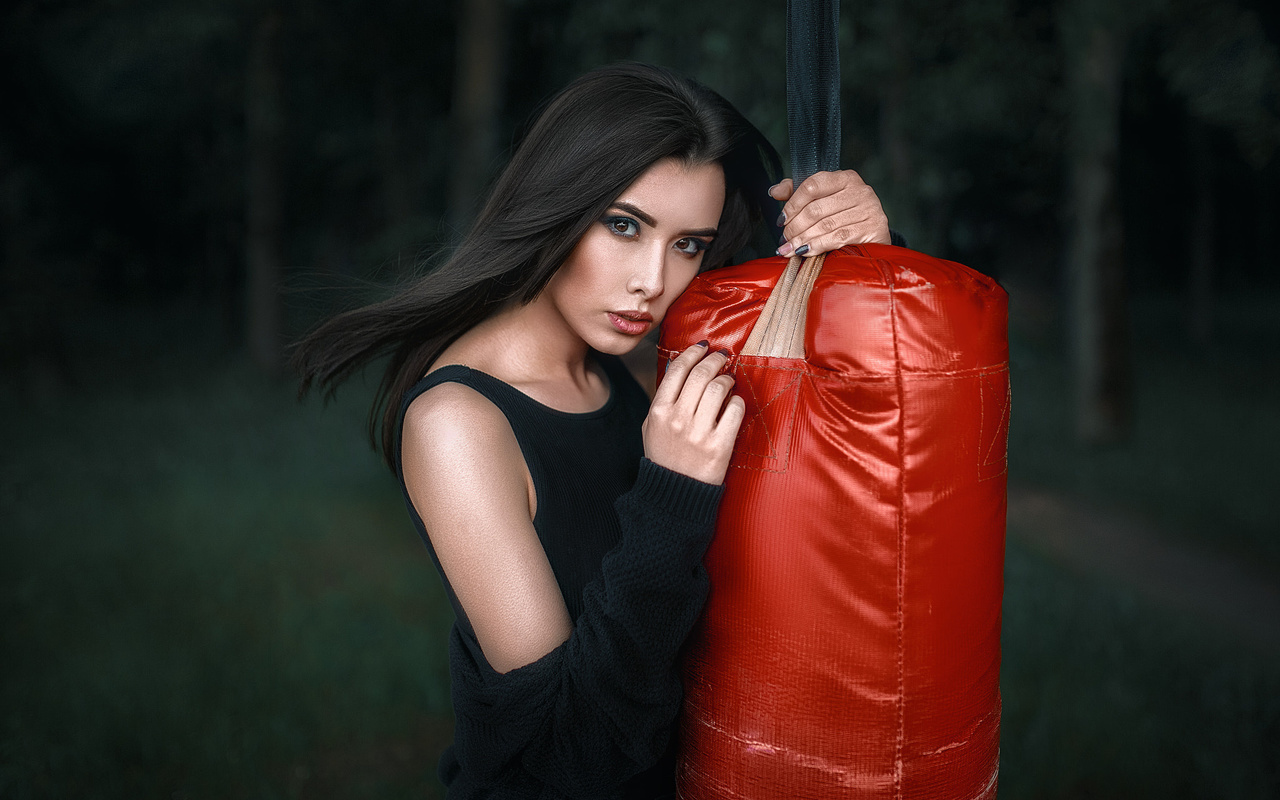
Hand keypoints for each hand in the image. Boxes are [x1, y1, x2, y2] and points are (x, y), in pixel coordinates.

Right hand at [643, 342, 744, 485]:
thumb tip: (677, 368)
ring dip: (727, 378)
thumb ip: (662, 399)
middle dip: (715, 360)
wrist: (675, 494)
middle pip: (700, 374)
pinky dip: (737, 401)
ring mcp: (699, 433)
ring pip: (719, 388)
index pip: (677, 370)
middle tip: (722, 357)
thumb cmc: (664, 457)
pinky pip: (734, 410)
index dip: (692, 353)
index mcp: (659, 412)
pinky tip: (734, 403)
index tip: (703, 347)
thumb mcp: (651, 427)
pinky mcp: (719, 446)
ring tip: (729, 380)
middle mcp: (678, 419)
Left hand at [769, 170, 890, 256]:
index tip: (780, 221)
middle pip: (816, 209)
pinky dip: (818, 246)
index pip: (812, 186)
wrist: (874, 237)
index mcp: (844, 178)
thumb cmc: (844, 217)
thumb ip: (798, 192)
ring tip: (788, 249)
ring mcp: (869, 208)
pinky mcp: (873, 227)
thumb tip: (774, 191)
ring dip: (802, 240)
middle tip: (784, 240)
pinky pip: (838, 237)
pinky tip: (805, 252)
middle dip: (795, 227)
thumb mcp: (823, 200)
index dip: (792, 205)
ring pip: (825, 225)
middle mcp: (859, 190)